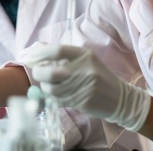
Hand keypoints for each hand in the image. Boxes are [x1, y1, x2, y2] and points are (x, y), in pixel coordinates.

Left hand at [30, 45, 150, 130]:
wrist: (121, 99)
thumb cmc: (100, 78)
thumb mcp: (87, 61)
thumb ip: (66, 57)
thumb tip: (39, 54)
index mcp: (85, 54)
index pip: (57, 50)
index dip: (40, 53)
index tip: (31, 57)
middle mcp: (84, 69)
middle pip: (50, 71)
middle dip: (38, 73)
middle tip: (37, 74)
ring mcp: (84, 86)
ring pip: (52, 88)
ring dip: (46, 88)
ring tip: (49, 86)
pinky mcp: (83, 101)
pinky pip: (59, 100)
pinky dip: (53, 98)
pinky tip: (57, 95)